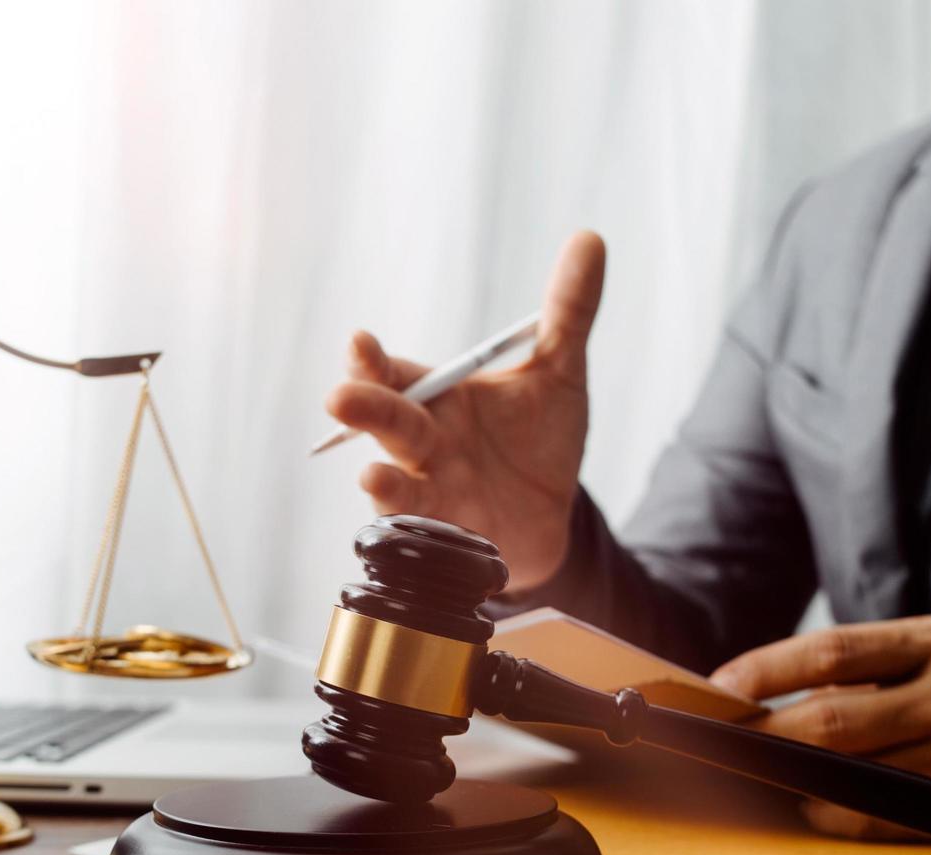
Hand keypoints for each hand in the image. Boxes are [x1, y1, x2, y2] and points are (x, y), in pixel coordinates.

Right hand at [325, 232, 606, 591]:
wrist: (555, 515)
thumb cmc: (537, 440)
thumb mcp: (559, 373)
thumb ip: (567, 312)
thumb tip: (590, 239)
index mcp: (437, 398)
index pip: (393, 374)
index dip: (371, 361)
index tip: (360, 343)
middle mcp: (423, 444)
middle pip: (384, 423)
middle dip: (362, 410)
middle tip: (340, 398)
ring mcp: (432, 492)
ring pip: (397, 486)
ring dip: (383, 485)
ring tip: (372, 476)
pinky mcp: (450, 538)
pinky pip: (428, 538)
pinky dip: (418, 538)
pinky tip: (413, 531)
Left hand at [711, 615, 930, 838]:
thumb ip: (871, 666)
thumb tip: (771, 690)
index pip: (832, 649)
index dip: (765, 669)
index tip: (718, 685)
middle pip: (833, 717)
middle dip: (765, 733)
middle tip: (721, 740)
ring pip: (854, 773)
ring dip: (794, 780)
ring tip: (757, 776)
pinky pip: (884, 817)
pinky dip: (837, 815)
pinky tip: (814, 807)